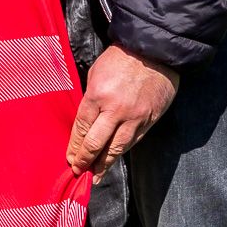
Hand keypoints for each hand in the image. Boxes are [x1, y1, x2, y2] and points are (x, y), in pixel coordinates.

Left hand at [67, 44, 179, 177]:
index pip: (82, 128)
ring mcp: (134, 117)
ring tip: (96, 176)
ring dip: (105, 164)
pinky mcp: (150, 120)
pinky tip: (116, 159)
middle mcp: (115, 110)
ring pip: (117, 148)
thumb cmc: (121, 57)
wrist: (155, 51)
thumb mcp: (97, 72)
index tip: (70, 158)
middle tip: (78, 171)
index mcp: (98, 95)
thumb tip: (86, 120)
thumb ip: (91, 97)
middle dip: (85, 160)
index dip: (75, 146)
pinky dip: (123, 152)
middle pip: (96, 143)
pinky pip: (134, 141)